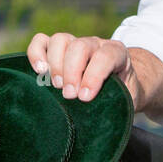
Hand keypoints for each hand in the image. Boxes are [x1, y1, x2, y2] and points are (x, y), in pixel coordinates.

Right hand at [26, 33, 140, 107]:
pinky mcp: (57, 48)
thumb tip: (98, 121)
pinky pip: (42, 41)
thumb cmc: (122, 95)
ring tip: (56, 86)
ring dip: (55, 64)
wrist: (120, 85)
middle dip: (72, 72)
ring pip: (60, 40)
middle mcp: (95, 44)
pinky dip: (36, 54)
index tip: (85, 97)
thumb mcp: (126, 99)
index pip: (106, 56)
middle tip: (69, 95)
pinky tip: (39, 72)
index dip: (94, 76)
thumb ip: (116, 105)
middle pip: (80, 46)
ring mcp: (75, 43)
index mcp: (117, 53)